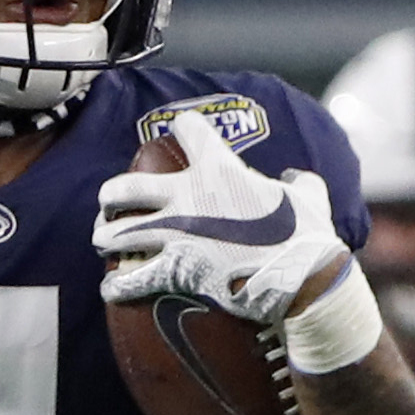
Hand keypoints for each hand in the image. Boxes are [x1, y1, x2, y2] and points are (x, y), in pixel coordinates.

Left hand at [91, 118, 355, 334]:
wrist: (303, 276)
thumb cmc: (308, 234)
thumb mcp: (309, 195)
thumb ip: (299, 182)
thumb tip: (295, 180)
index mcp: (220, 169)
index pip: (188, 128)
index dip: (183, 127)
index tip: (180, 130)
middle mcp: (188, 197)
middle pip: (125, 188)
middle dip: (110, 197)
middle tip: (110, 205)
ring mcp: (176, 235)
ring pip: (116, 234)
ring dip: (105, 238)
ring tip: (105, 243)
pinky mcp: (175, 272)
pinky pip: (128, 280)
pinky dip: (115, 286)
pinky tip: (111, 287)